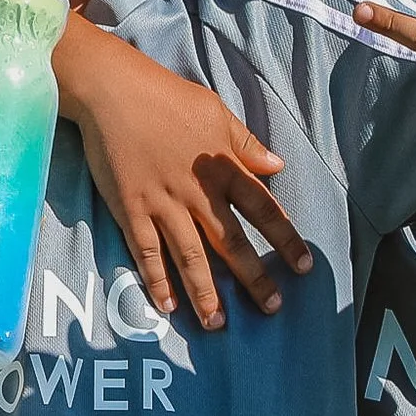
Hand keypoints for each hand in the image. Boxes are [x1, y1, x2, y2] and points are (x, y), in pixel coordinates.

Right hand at [64, 24, 311, 329]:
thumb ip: (244, 143)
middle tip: (271, 309)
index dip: (285, 240)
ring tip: (218, 325)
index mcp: (222, 167)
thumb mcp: (215, 112)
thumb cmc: (165, 97)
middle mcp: (197, 193)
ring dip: (205, 294)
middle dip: (252, 278)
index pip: (263, 210)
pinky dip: (157, 280)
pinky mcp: (131, 210)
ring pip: (190, 257)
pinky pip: (146, 253)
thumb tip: (277, 166)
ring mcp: (162, 204)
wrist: (113, 91)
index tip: (302, 267)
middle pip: (231, 243)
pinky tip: (166, 306)